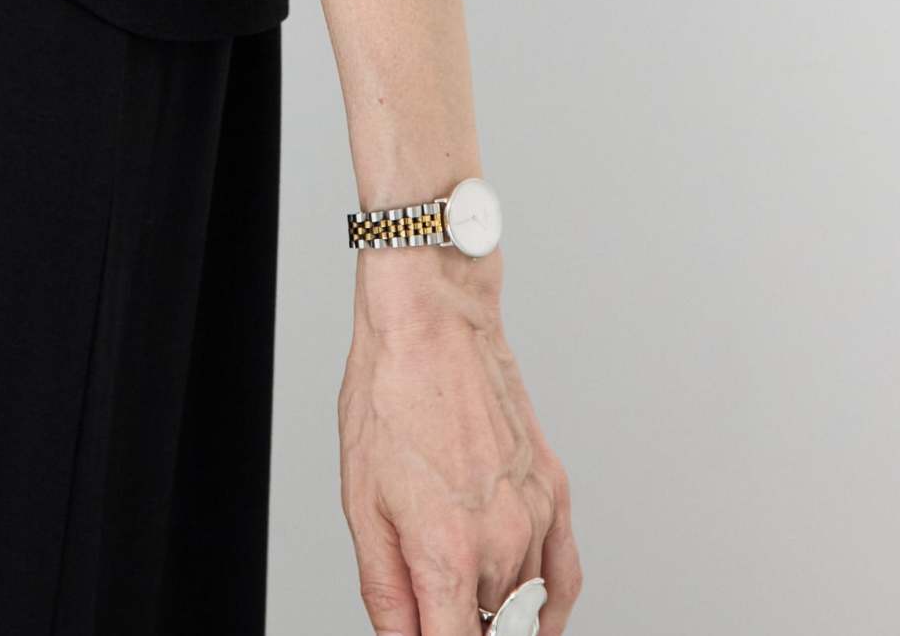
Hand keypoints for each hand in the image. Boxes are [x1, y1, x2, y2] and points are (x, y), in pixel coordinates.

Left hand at [338, 281, 581, 633]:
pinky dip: (550, 608)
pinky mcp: (554, 491)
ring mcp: (535, 517)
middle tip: (430, 605)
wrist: (432, 323)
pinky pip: (566, 578)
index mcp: (448, 553)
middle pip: (491, 634)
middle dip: (458, 625)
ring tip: (461, 594)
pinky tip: (530, 615)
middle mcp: (502, 543)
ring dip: (496, 616)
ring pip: (525, 609)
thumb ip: (386, 592)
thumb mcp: (361, 503)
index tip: (423, 635)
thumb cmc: (389, 397)